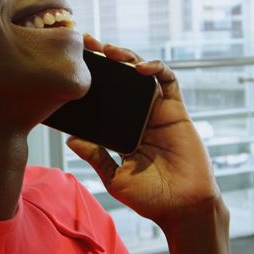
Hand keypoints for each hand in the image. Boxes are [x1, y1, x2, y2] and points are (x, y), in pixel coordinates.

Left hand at [66, 34, 221, 227]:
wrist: (183, 209)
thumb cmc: (151, 198)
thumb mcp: (114, 177)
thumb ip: (96, 156)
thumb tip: (70, 139)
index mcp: (122, 131)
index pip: (104, 98)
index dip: (91, 81)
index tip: (72, 66)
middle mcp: (139, 117)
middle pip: (121, 80)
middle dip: (106, 60)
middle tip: (86, 44)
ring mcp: (158, 112)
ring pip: (143, 75)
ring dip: (127, 58)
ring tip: (109, 50)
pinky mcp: (177, 111)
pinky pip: (169, 82)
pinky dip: (156, 69)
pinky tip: (140, 68)